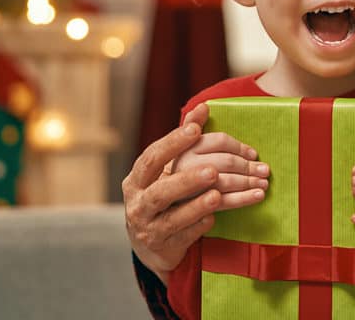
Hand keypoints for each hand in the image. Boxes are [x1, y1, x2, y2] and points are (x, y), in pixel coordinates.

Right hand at [122, 104, 267, 281]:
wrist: (152, 246)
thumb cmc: (164, 198)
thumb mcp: (167, 171)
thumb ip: (184, 141)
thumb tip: (203, 107)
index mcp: (137, 179)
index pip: (152, 157)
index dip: (172, 143)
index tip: (195, 130)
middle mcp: (139, 203)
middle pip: (160, 191)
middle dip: (186, 180)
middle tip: (213, 171)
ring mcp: (150, 228)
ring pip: (172, 218)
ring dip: (196, 206)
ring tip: (217, 196)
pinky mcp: (164, 247)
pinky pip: (183, 236)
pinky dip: (198, 226)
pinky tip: (214, 218)